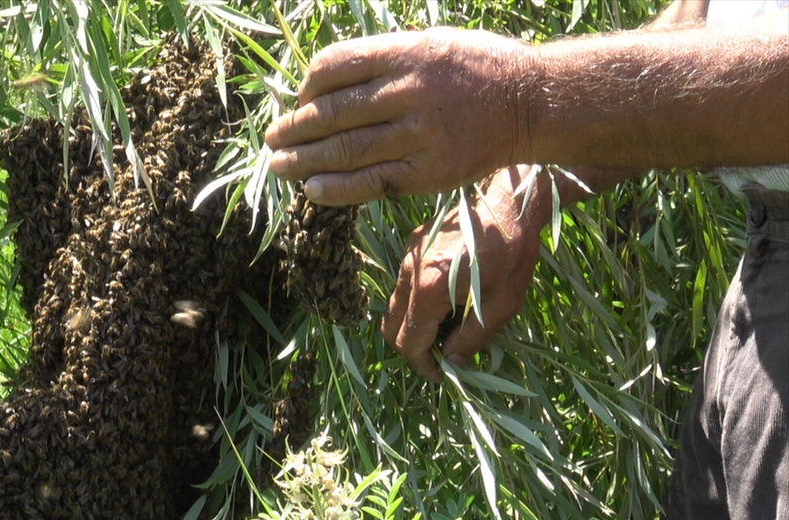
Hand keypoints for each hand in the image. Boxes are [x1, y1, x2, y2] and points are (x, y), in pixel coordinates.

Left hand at [265, 28, 535, 204]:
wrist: (534, 104)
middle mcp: (408, 91)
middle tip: (272, 139)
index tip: (299, 100)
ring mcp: (418, 134)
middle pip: (331, 112)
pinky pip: (370, 182)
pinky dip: (335, 189)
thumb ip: (385, 58)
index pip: (334, 67)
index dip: (307, 87)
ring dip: (303, 161)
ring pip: (344, 150)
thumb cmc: (480, 70)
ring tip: (279, 166)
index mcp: (406, 53)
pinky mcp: (429, 172)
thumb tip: (327, 79)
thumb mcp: (433, 42)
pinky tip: (312, 191)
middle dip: (294, 128)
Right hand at [383, 166, 545, 380]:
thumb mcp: (501, 303)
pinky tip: (445, 302)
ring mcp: (407, 257)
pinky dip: (415, 303)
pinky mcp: (412, 246)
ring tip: (446, 329)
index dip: (422, 365)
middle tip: (441, 356)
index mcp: (428, 290)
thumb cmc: (512, 250)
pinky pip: (403, 285)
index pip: (408, 342)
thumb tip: (452, 362)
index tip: (441, 375)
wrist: (509, 199)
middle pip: (391, 327)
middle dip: (412, 348)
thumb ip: (472, 338)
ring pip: (394, 306)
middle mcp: (408, 273)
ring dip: (413, 325)